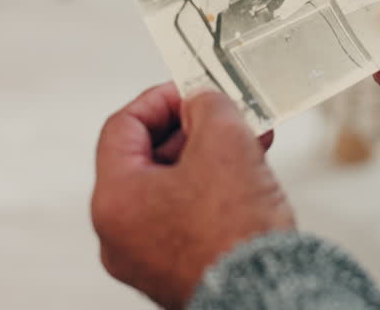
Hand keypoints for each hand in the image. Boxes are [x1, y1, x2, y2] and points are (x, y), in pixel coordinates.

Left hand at [92, 84, 292, 308]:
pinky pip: (187, 217)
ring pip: (172, 188)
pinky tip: (248, 175)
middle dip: (193, 130)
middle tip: (226, 114)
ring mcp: (145, 258)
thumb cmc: (235, 234)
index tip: (191, 90)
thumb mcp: (225, 140)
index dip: (160, 99)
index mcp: (113, 200)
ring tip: (250, 140)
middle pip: (148, 159)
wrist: (266, 293)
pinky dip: (213, 191)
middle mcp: (119, 234)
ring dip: (210, 158)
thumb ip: (207, 106)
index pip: (122, 127)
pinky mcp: (176, 271)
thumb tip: (201, 101)